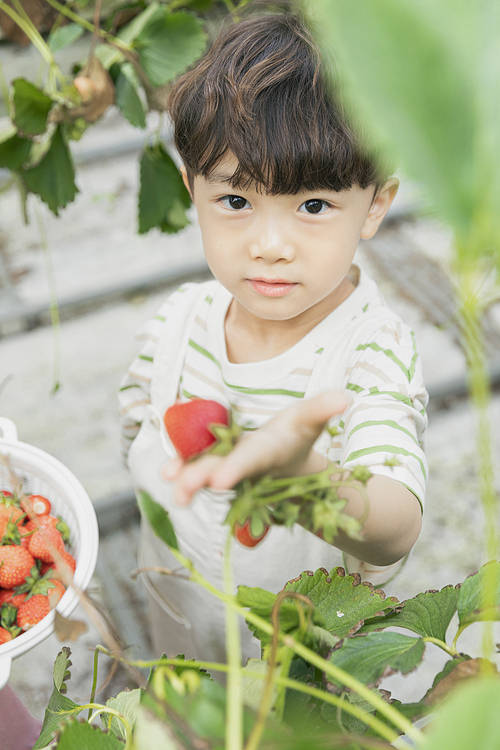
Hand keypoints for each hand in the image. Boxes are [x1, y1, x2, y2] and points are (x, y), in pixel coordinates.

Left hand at [162, 390, 350, 505]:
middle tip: (183, 491)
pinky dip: (182, 467)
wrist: (288, 461)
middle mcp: (246, 464)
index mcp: (268, 452)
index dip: (236, 469)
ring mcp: (229, 465)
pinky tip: (167, 471)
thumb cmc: (298, 434)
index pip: (251, 460)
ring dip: (187, 478)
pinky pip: (197, 464)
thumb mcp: (310, 418)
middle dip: (202, 479)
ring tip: (169, 480)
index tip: (220, 481)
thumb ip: (323, 408)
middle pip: (222, 471)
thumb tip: (346, 398)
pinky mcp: (216, 461)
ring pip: (205, 472)